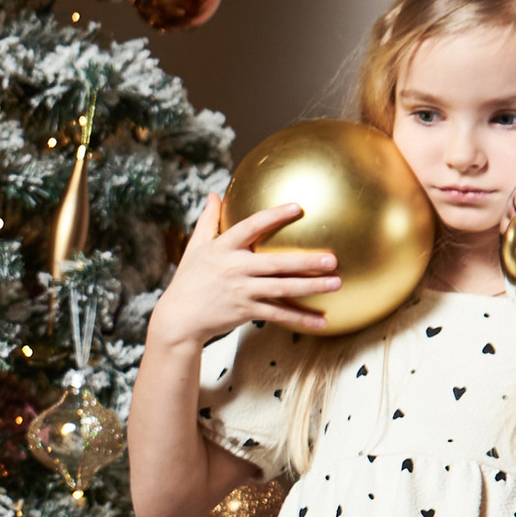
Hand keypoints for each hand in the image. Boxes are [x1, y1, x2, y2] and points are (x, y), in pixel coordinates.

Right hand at [145, 189, 340, 351]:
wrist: (178, 319)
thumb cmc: (188, 281)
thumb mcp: (194, 248)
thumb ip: (207, 221)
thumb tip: (213, 194)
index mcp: (223, 248)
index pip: (251, 227)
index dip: (274, 217)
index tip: (297, 208)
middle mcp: (235, 268)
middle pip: (276, 263)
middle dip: (305, 260)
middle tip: (332, 257)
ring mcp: (241, 291)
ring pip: (282, 289)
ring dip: (311, 287)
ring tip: (336, 283)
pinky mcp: (245, 312)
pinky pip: (278, 315)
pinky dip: (300, 319)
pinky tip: (322, 321)